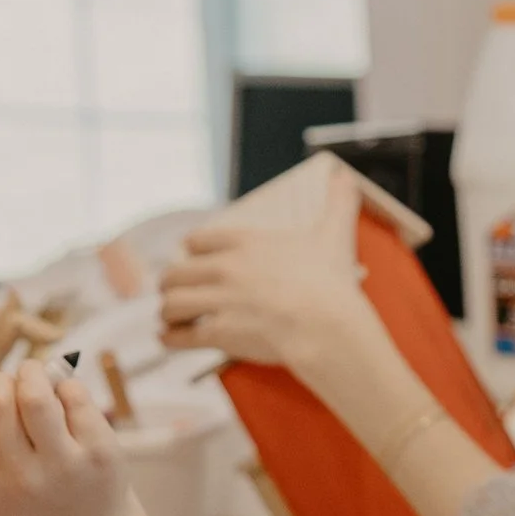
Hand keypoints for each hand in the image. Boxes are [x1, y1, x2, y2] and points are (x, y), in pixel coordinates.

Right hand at [0, 363, 132, 515]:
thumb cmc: (38, 502)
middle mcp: (23, 480)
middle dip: (1, 380)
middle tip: (13, 384)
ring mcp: (63, 466)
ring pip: (36, 396)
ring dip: (32, 372)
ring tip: (35, 376)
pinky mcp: (99, 452)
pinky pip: (74, 395)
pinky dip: (66, 385)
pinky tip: (66, 397)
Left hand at [158, 160, 367, 380]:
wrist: (327, 325)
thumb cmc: (331, 283)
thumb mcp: (333, 235)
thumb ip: (338, 203)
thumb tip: (346, 176)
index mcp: (246, 243)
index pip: (198, 241)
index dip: (192, 251)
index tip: (191, 259)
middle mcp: (225, 268)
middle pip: (176, 273)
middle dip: (172, 284)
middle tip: (175, 293)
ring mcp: (219, 301)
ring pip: (171, 304)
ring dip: (169, 312)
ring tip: (171, 319)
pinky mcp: (218, 333)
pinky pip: (179, 336)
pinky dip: (170, 338)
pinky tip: (168, 339)